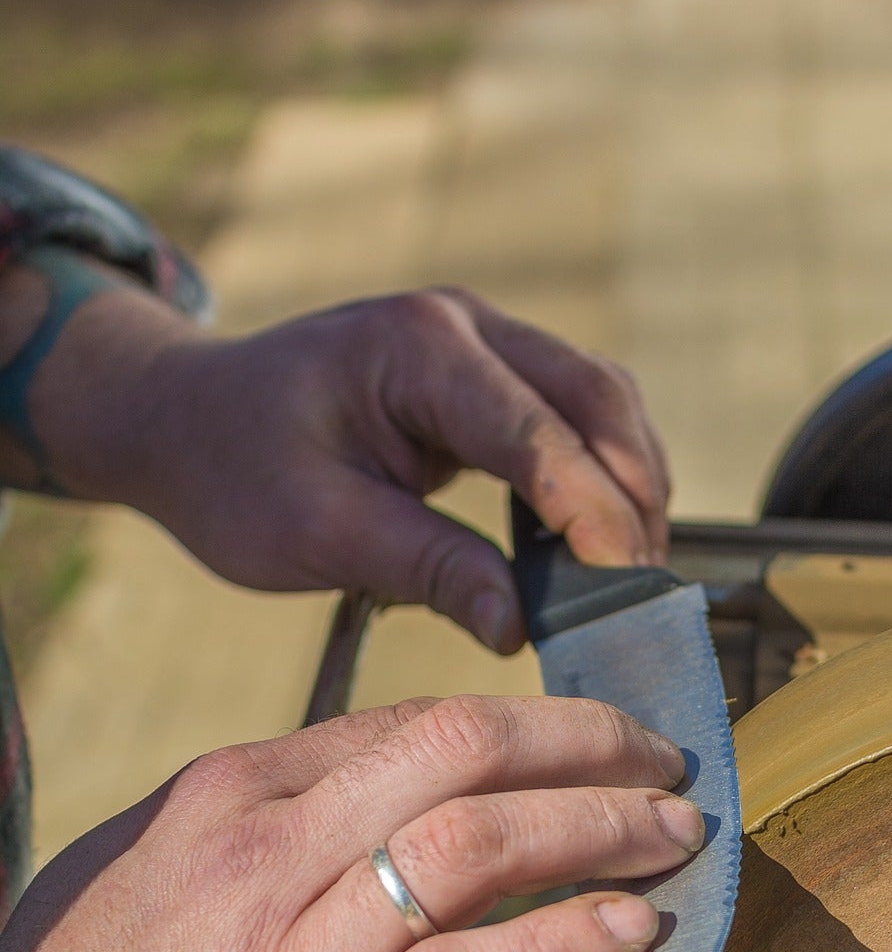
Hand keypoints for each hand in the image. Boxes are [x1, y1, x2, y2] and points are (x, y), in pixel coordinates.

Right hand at [0, 695, 700, 951]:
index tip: (597, 742)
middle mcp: (260, 857)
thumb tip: (379, 816)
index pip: (413, 726)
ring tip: (676, 839)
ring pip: (478, 850)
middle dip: (589, 747)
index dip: (530, 725)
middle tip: (668, 765)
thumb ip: (263, 836)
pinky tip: (630, 933)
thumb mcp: (141, 878)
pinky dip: (565, 945)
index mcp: (225, 799)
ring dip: (602, 833)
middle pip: (462, 755)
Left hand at [25, 278, 669, 651]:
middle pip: (596, 396)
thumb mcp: (318, 531)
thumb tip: (519, 627)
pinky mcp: (488, 375)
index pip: (535, 431)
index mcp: (415, 350)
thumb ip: (427, 568)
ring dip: (629, 483)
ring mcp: (482, 341)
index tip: (627, 585)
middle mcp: (463, 325)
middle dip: (634, 494)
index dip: (592, 510)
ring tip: (633, 576)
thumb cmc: (233, 470)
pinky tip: (597, 544)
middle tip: (646, 591)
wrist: (184, 419)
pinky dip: (599, 476)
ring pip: (601, 400)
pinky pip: (574, 416)